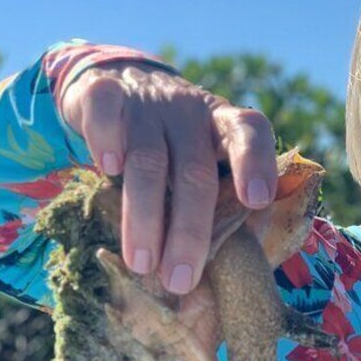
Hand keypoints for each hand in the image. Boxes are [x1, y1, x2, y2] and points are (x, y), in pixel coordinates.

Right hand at [60, 61, 276, 294]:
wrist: (116, 82)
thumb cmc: (170, 144)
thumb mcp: (200, 161)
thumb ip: (220, 202)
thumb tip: (231, 266)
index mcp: (223, 125)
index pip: (250, 132)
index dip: (256, 164)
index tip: (257, 201)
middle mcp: (190, 111)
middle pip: (195, 170)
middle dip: (190, 230)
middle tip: (180, 278)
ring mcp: (147, 102)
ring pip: (148, 159)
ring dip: (145, 216)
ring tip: (141, 263)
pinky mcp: (103, 91)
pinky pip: (106, 114)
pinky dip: (107, 142)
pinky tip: (108, 170)